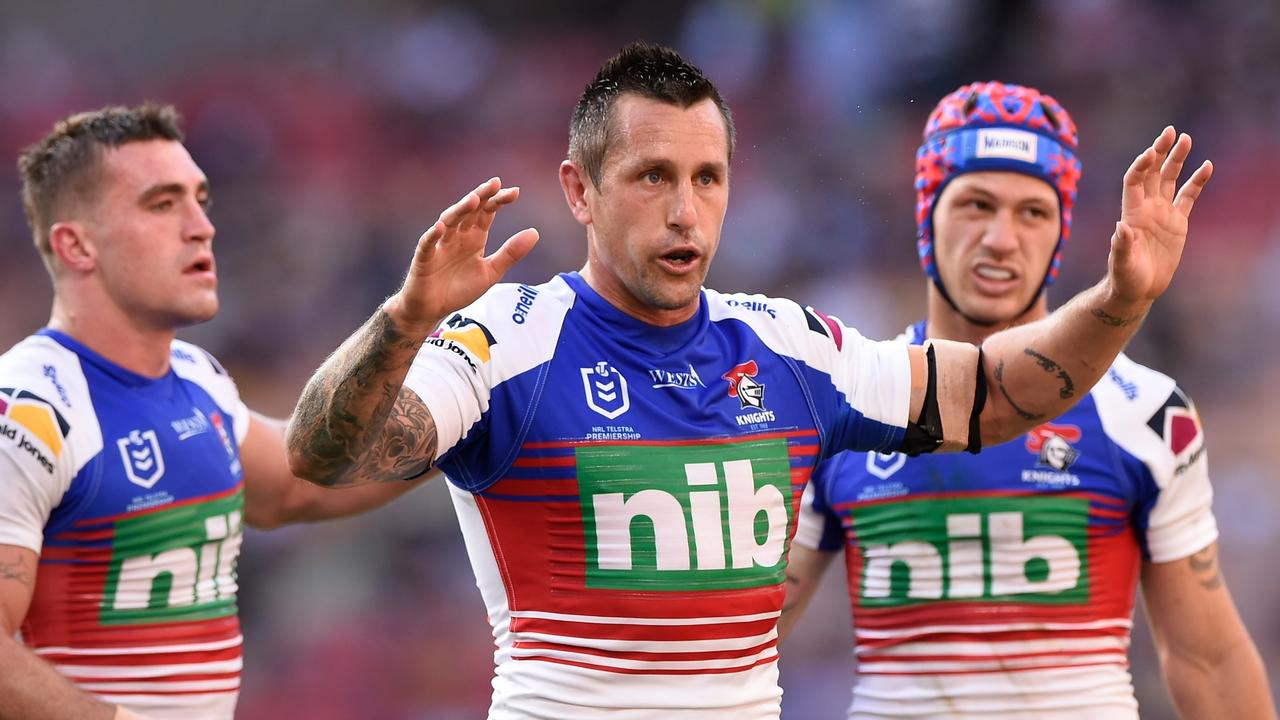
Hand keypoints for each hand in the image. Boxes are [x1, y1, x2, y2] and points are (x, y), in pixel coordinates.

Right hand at [385, 177, 538, 334]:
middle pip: (469, 211)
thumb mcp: (491, 272)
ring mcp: (440, 245)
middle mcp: (457, 235)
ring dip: (460, 210)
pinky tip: (441, 228)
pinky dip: (433, 236)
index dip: (498, 201)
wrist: (432, 310)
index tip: (515, 192)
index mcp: (474, 237)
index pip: (487, 212)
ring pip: (449, 222)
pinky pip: (428, 244)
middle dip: (481, 196)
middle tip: (495, 183)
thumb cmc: (459, 288)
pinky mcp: (424, 259)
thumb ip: (510, 253)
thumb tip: (535, 232)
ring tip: (473, 199)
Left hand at [1107, 126, 1212, 305]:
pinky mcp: (1177, 222)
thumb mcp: (1121, 263)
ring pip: (1170, 179)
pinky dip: (1197, 181)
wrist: (1138, 288)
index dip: (1141, 166)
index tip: (1151, 152)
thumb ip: (1120, 246)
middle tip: (1170, 132)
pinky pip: (1188, 196)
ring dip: (1177, 159)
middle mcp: (1146, 207)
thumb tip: (1119, 227)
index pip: (1134, 181)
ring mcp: (1162, 212)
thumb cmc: (1125, 277)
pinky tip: (1206, 166)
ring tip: (1186, 139)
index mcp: (1131, 212)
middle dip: (1160, 152)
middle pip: (1153, 173)